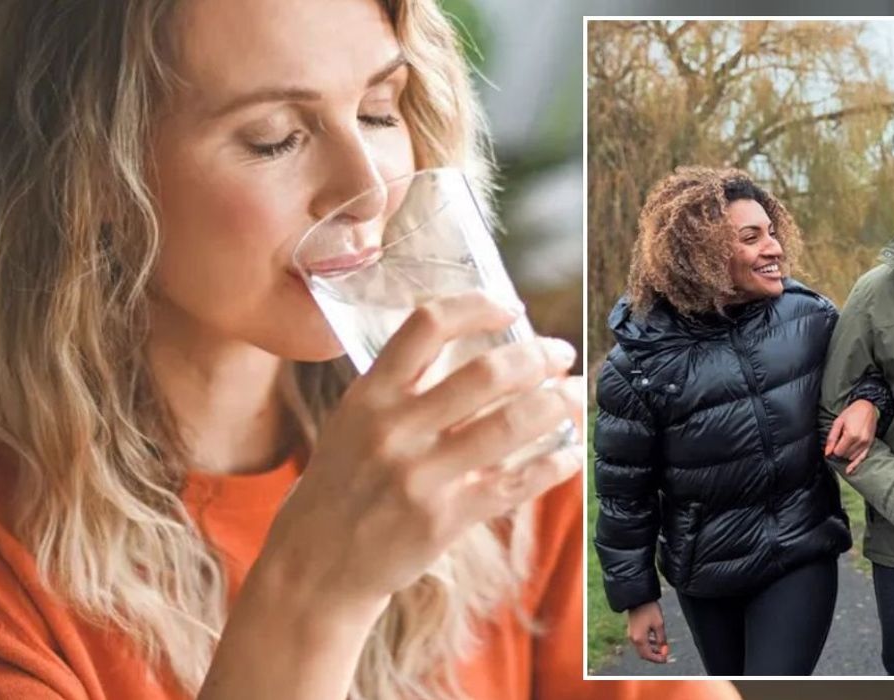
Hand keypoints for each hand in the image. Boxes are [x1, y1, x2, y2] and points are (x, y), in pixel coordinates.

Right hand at [260, 291, 584, 610]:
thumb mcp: (355, 421)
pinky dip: (553, 464)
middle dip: (537, 356)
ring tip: (576, 395)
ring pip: (510, 425)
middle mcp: (394, 429)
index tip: (511, 306)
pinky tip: (571, 453)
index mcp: (370, 394)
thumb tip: (481, 350)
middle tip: (561, 352)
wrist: (317, 562)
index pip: (427, 326)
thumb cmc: (346, 482)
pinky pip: (514, 484)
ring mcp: (419, 476)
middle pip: (486, 373)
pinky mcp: (442, 520)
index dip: (477, 306)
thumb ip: (406, 385)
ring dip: (558, 404)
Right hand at [627, 600, 668, 663]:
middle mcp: (633, 639)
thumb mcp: (659, 625)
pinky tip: (655, 640)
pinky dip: (647, 644)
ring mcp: (631, 634)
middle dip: (654, 656)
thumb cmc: (649, 610)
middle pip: (643, 654)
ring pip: (641, 649)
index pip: (648, 655)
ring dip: (651, 650)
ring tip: (662, 648)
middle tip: (664, 656)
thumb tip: (664, 650)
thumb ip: (662, 639)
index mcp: (639, 639)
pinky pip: (639, 642)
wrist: (638, 597)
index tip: (666, 659)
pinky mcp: (631, 630)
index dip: (658, 659)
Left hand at [825, 399, 877, 473]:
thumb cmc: (852, 413)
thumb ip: (832, 438)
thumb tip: (827, 452)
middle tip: (839, 441)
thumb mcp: (838, 422)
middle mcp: (860, 441)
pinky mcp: (870, 445)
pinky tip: (849, 471)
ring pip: (851, 457)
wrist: (868, 407)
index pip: (838, 452)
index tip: (832, 445)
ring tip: (846, 443)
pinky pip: (862, 458)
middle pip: (844, 455)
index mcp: (851, 435)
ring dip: (846, 454)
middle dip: (839, 451)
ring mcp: (866, 444)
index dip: (833, 450)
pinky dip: (855, 465)